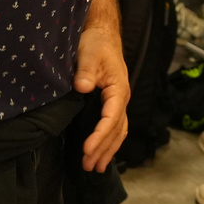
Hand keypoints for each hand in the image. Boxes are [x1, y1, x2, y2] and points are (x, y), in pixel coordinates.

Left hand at [74, 20, 129, 171]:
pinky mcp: (113, 103)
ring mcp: (119, 102)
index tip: (87, 150)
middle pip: (117, 130)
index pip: (111, 118)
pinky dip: (110, 142)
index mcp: (118, 89)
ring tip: (95, 168)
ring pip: (119, 131)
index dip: (99, 136)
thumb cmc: (96, 44)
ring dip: (108, 150)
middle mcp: (122, 99)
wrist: (102, 36)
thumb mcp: (88, 55)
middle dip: (103, 149)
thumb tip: (82, 87)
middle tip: (88, 166)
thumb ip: (85, 72)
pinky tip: (103, 152)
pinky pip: (116, 127)